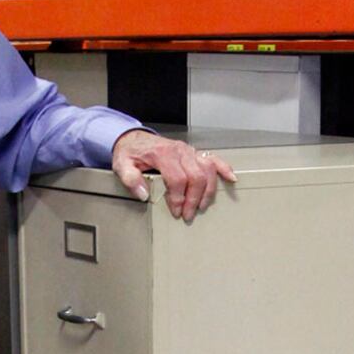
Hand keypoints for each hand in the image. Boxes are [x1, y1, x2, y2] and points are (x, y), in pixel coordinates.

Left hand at [111, 129, 235, 221]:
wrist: (134, 139)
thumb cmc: (131, 153)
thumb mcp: (122, 165)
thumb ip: (130, 179)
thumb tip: (144, 194)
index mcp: (163, 154)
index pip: (177, 179)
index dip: (178, 198)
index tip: (176, 212)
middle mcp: (180, 151)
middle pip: (195, 177)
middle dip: (193, 199)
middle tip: (188, 215)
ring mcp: (189, 151)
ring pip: (207, 170)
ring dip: (208, 191)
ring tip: (202, 206)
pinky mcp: (194, 153)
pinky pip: (213, 159)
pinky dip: (224, 168)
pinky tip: (231, 179)